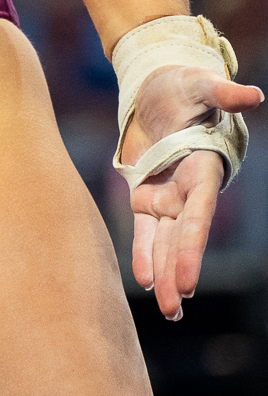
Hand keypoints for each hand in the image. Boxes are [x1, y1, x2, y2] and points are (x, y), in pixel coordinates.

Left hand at [122, 65, 262, 320]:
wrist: (159, 87)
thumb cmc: (183, 85)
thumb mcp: (200, 86)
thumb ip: (223, 94)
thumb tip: (253, 95)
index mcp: (201, 171)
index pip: (197, 218)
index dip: (191, 249)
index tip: (186, 282)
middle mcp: (186, 190)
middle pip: (180, 239)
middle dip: (177, 273)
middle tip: (174, 309)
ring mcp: (166, 196)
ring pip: (164, 241)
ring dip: (163, 273)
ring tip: (169, 310)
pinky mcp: (145, 194)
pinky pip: (144, 230)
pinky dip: (143, 253)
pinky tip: (142, 281)